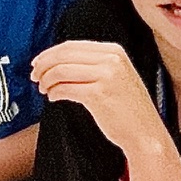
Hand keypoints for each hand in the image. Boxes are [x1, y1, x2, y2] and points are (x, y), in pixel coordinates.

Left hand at [31, 39, 163, 150]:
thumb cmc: (127, 109)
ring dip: (46, 80)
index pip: (71, 46)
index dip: (49, 54)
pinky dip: (54, 92)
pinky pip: (65, 88)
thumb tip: (55, 60)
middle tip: (34, 76)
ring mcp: (107, 76)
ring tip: (44, 89)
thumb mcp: (116, 75)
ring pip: (60, 70)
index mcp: (114, 51)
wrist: (146, 134)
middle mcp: (112, 60)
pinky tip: (54, 97)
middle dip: (43, 65)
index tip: (37, 63)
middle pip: (63, 55)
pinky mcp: (99, 94)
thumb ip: (92, 64)